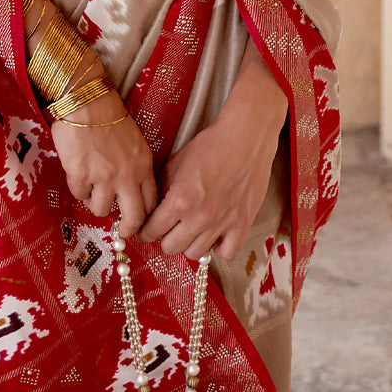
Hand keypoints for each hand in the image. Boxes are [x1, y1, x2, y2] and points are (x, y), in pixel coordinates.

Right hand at [50, 81, 157, 238]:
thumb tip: (130, 192)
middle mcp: (128, 175)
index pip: (152, 203)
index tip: (138, 221)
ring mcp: (104, 177)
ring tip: (91, 185)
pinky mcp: (81, 175)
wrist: (86, 101)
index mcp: (143, 165)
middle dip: (127, 230)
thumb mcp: (134, 142)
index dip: (145, 217)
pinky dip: (78, 186)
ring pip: (101, 210)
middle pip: (134, 218)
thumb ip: (135, 167)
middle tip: (122, 232)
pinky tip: (78, 169)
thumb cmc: (109, 116)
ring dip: (95, 201)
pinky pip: (80, 194)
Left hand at [138, 36, 287, 261]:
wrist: (245, 136)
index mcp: (180, 200)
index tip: (147, 229)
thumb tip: (153, 208)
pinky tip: (214, 235)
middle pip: (171, 248)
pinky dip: (218, 248)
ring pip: (195, 254)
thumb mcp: (176, 162)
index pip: (152, 231)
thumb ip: (163, 189)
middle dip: (165, 238)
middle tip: (168, 228)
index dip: (146, 231)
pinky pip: (227, 253)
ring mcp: (222, 223)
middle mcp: (199, 217)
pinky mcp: (243, 223)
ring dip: (189, 243)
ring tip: (191, 230)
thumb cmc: (210, 144)